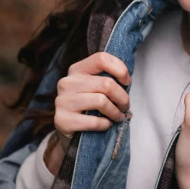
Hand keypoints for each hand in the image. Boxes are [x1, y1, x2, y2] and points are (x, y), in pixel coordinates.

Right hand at [46, 52, 130, 174]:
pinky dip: (105, 124)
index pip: (101, 59)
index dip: (120, 69)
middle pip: (106, 84)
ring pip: (101, 101)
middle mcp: (67, 82)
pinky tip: (106, 124)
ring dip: (115, 112)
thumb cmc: (88, 106)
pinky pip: (94, 121)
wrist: (68, 130)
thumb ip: (106, 79)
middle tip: (125, 106)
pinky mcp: (62, 120)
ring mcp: (62, 101)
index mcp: (77, 69)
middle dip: (122, 97)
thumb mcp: (95, 87)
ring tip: (118, 116)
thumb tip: (126, 80)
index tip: (127, 82)